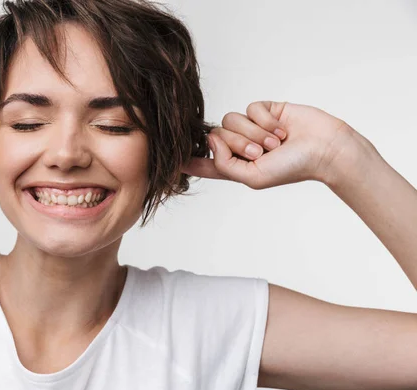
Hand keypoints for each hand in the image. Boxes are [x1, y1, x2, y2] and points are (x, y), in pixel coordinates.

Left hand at [182, 101, 366, 188]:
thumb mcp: (253, 177)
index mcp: (236, 167)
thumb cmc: (292, 168)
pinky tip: (281, 128)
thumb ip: (224, 164)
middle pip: (217, 136)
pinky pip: (250, 108)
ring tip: (276, 142)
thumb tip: (210, 139)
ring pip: (231, 119)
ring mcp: (253, 127)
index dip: (188, 161)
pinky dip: (265, 120)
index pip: (206, 163)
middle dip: (239, 143)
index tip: (168, 161)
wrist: (325, 149)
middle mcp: (241, 146)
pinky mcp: (265, 111)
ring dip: (255, 132)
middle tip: (263, 152)